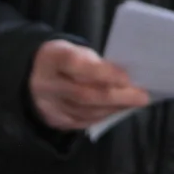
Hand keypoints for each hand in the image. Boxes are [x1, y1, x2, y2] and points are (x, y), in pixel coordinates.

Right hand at [29, 39, 149, 131]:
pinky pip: (81, 121)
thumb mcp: (76, 51)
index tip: (128, 79)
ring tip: (133, 104)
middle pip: (84, 95)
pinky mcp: (52, 120)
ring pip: (85, 112)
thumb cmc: (64, 60)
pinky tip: (116, 110)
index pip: (78, 66)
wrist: (31, 75)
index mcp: (53, 58)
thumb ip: (96, 63)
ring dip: (113, 108)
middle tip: (142, 97)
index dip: (104, 74)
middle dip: (117, 97)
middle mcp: (47, 84)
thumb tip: (127, 80)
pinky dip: (102, 116)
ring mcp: (48, 105)